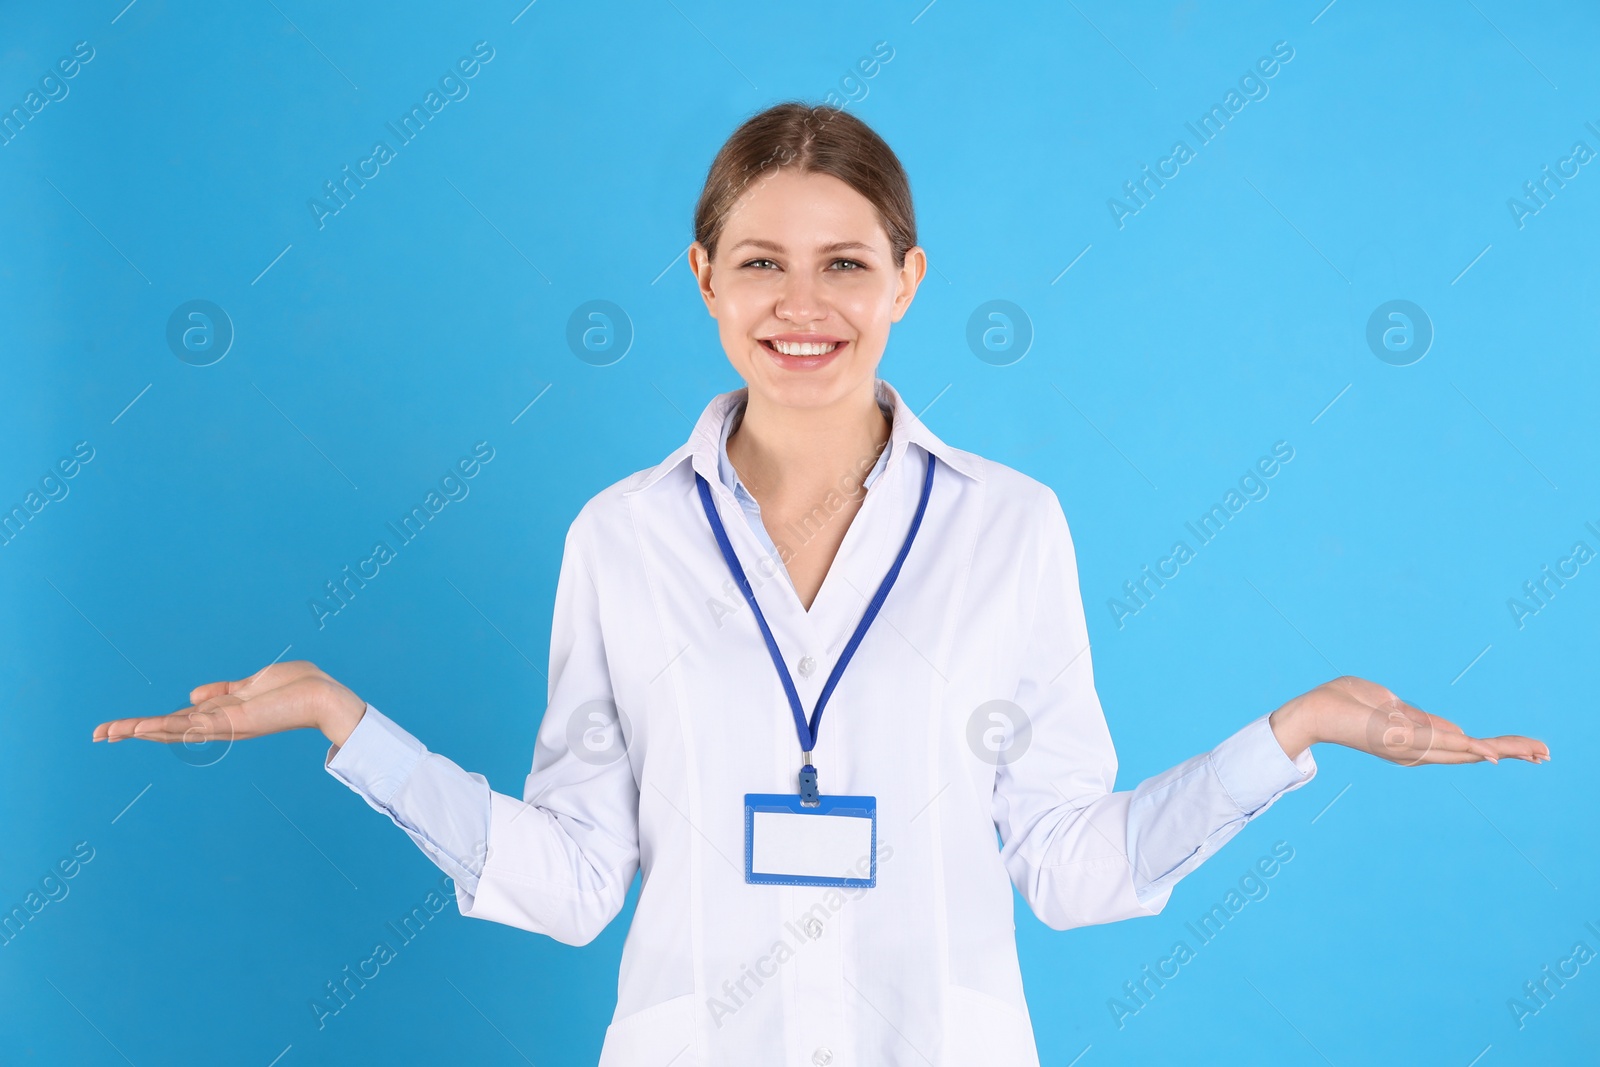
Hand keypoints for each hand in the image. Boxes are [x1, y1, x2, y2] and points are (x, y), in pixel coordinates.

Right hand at [91, 660, 366, 748]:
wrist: (323, 695)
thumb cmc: (296, 688)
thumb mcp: (252, 684)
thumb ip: (223, 691)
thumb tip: (193, 696)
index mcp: (221, 713)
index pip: (177, 719)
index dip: (147, 723)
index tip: (117, 727)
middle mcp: (218, 723)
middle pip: (167, 728)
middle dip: (132, 730)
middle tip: (98, 735)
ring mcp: (224, 725)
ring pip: (173, 729)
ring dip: (140, 730)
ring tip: (109, 732)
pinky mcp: (232, 723)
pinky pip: (194, 726)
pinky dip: (167, 727)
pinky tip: (142, 729)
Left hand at [1269, 675, 1549, 766]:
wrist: (1311, 710)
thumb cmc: (1341, 702)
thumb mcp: (1384, 702)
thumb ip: (1411, 713)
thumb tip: (1432, 721)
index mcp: (1414, 741)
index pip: (1461, 744)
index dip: (1492, 747)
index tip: (1525, 750)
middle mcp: (1416, 750)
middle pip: (1472, 752)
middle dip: (1509, 751)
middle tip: (1546, 754)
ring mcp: (1410, 747)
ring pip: (1464, 751)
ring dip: (1501, 750)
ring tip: (1537, 752)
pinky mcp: (1399, 739)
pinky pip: (1438, 745)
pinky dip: (1466, 749)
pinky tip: (1493, 754)